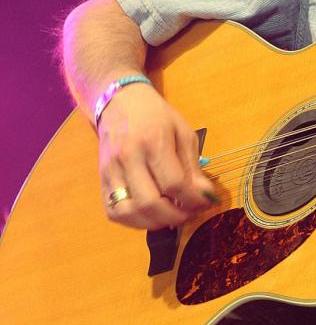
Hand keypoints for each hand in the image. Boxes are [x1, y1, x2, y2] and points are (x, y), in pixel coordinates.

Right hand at [97, 82, 217, 228]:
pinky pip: (115, 212)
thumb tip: (205, 195)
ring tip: (171, 215)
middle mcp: (128, 157)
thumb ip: (193, 166)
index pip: (174, 184)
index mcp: (153, 141)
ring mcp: (111, 170)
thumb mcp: (183, 133)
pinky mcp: (101, 180)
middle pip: (150, 203)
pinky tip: (151, 214)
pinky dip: (135, 221)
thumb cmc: (156, 116)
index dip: (194, 200)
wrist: (118, 102)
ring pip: (130, 212)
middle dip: (176, 216)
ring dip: (155, 223)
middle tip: (190, 213)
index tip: (205, 203)